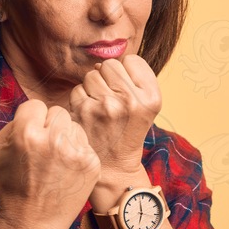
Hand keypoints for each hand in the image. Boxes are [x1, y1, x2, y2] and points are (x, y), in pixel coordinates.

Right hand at [0, 99, 99, 228]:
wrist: (34, 221)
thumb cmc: (11, 186)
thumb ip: (11, 125)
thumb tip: (30, 111)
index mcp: (26, 132)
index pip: (36, 105)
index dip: (32, 119)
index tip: (31, 135)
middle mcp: (53, 138)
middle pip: (58, 112)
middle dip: (50, 126)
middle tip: (44, 148)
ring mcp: (75, 151)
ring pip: (74, 126)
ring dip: (65, 138)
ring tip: (54, 161)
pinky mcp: (91, 162)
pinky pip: (84, 144)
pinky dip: (76, 154)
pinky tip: (66, 170)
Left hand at [69, 56, 160, 204]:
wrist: (113, 167)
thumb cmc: (128, 130)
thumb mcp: (146, 106)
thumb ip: (134, 78)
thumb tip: (101, 62)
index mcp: (151, 98)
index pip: (132, 61)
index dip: (126, 74)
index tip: (127, 91)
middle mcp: (131, 100)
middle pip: (110, 65)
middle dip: (108, 79)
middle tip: (111, 101)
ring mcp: (106, 106)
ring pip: (91, 75)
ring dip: (93, 88)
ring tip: (100, 108)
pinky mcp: (84, 112)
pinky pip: (77, 89)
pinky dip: (80, 99)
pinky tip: (88, 114)